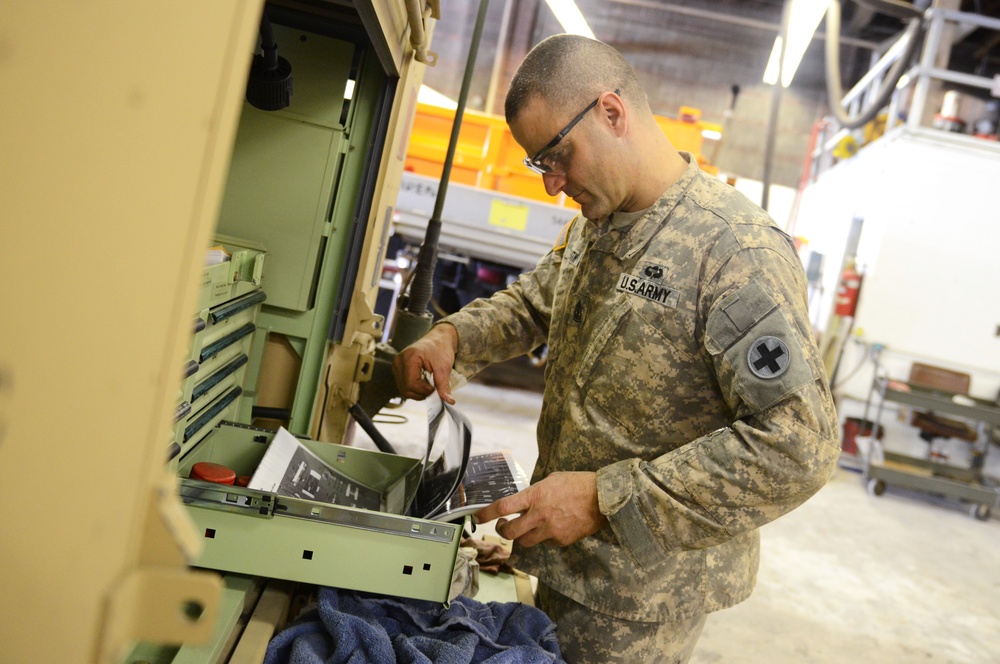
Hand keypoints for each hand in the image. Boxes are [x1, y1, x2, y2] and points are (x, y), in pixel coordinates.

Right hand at [392, 324, 458, 403]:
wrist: (438, 339)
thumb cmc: (441, 349)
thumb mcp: (444, 367)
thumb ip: (443, 385)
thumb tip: (448, 401)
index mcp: (409, 357)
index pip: (411, 384)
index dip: (424, 390)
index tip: (436, 388)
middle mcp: (399, 361)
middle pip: (405, 389)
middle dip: (421, 393)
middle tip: (433, 388)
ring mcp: (397, 365)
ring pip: (403, 390)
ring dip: (417, 392)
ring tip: (429, 384)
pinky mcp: (398, 369)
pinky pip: (403, 386)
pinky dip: (414, 389)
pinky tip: (423, 382)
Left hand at [474, 472, 607, 547]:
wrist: (603, 498)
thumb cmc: (578, 483)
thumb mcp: (552, 480)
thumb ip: (535, 492)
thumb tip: (525, 500)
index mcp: (535, 495)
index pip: (503, 507)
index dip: (486, 514)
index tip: (477, 517)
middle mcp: (539, 515)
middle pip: (509, 532)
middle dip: (502, 530)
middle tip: (503, 525)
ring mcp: (550, 530)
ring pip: (525, 541)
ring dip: (522, 535)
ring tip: (529, 526)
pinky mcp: (561, 541)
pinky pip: (546, 542)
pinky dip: (545, 537)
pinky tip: (554, 527)